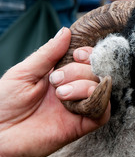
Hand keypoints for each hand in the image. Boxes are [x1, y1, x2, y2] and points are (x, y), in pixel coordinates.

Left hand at [0, 28, 109, 156]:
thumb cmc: (3, 104)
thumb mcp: (23, 73)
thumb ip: (47, 54)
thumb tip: (66, 31)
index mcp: (61, 75)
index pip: (87, 60)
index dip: (88, 54)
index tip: (77, 54)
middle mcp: (74, 90)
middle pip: (96, 71)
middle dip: (79, 71)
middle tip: (55, 80)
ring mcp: (79, 107)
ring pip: (101, 89)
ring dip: (83, 85)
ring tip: (60, 94)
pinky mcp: (82, 126)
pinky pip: (103, 112)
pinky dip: (96, 102)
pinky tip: (76, 102)